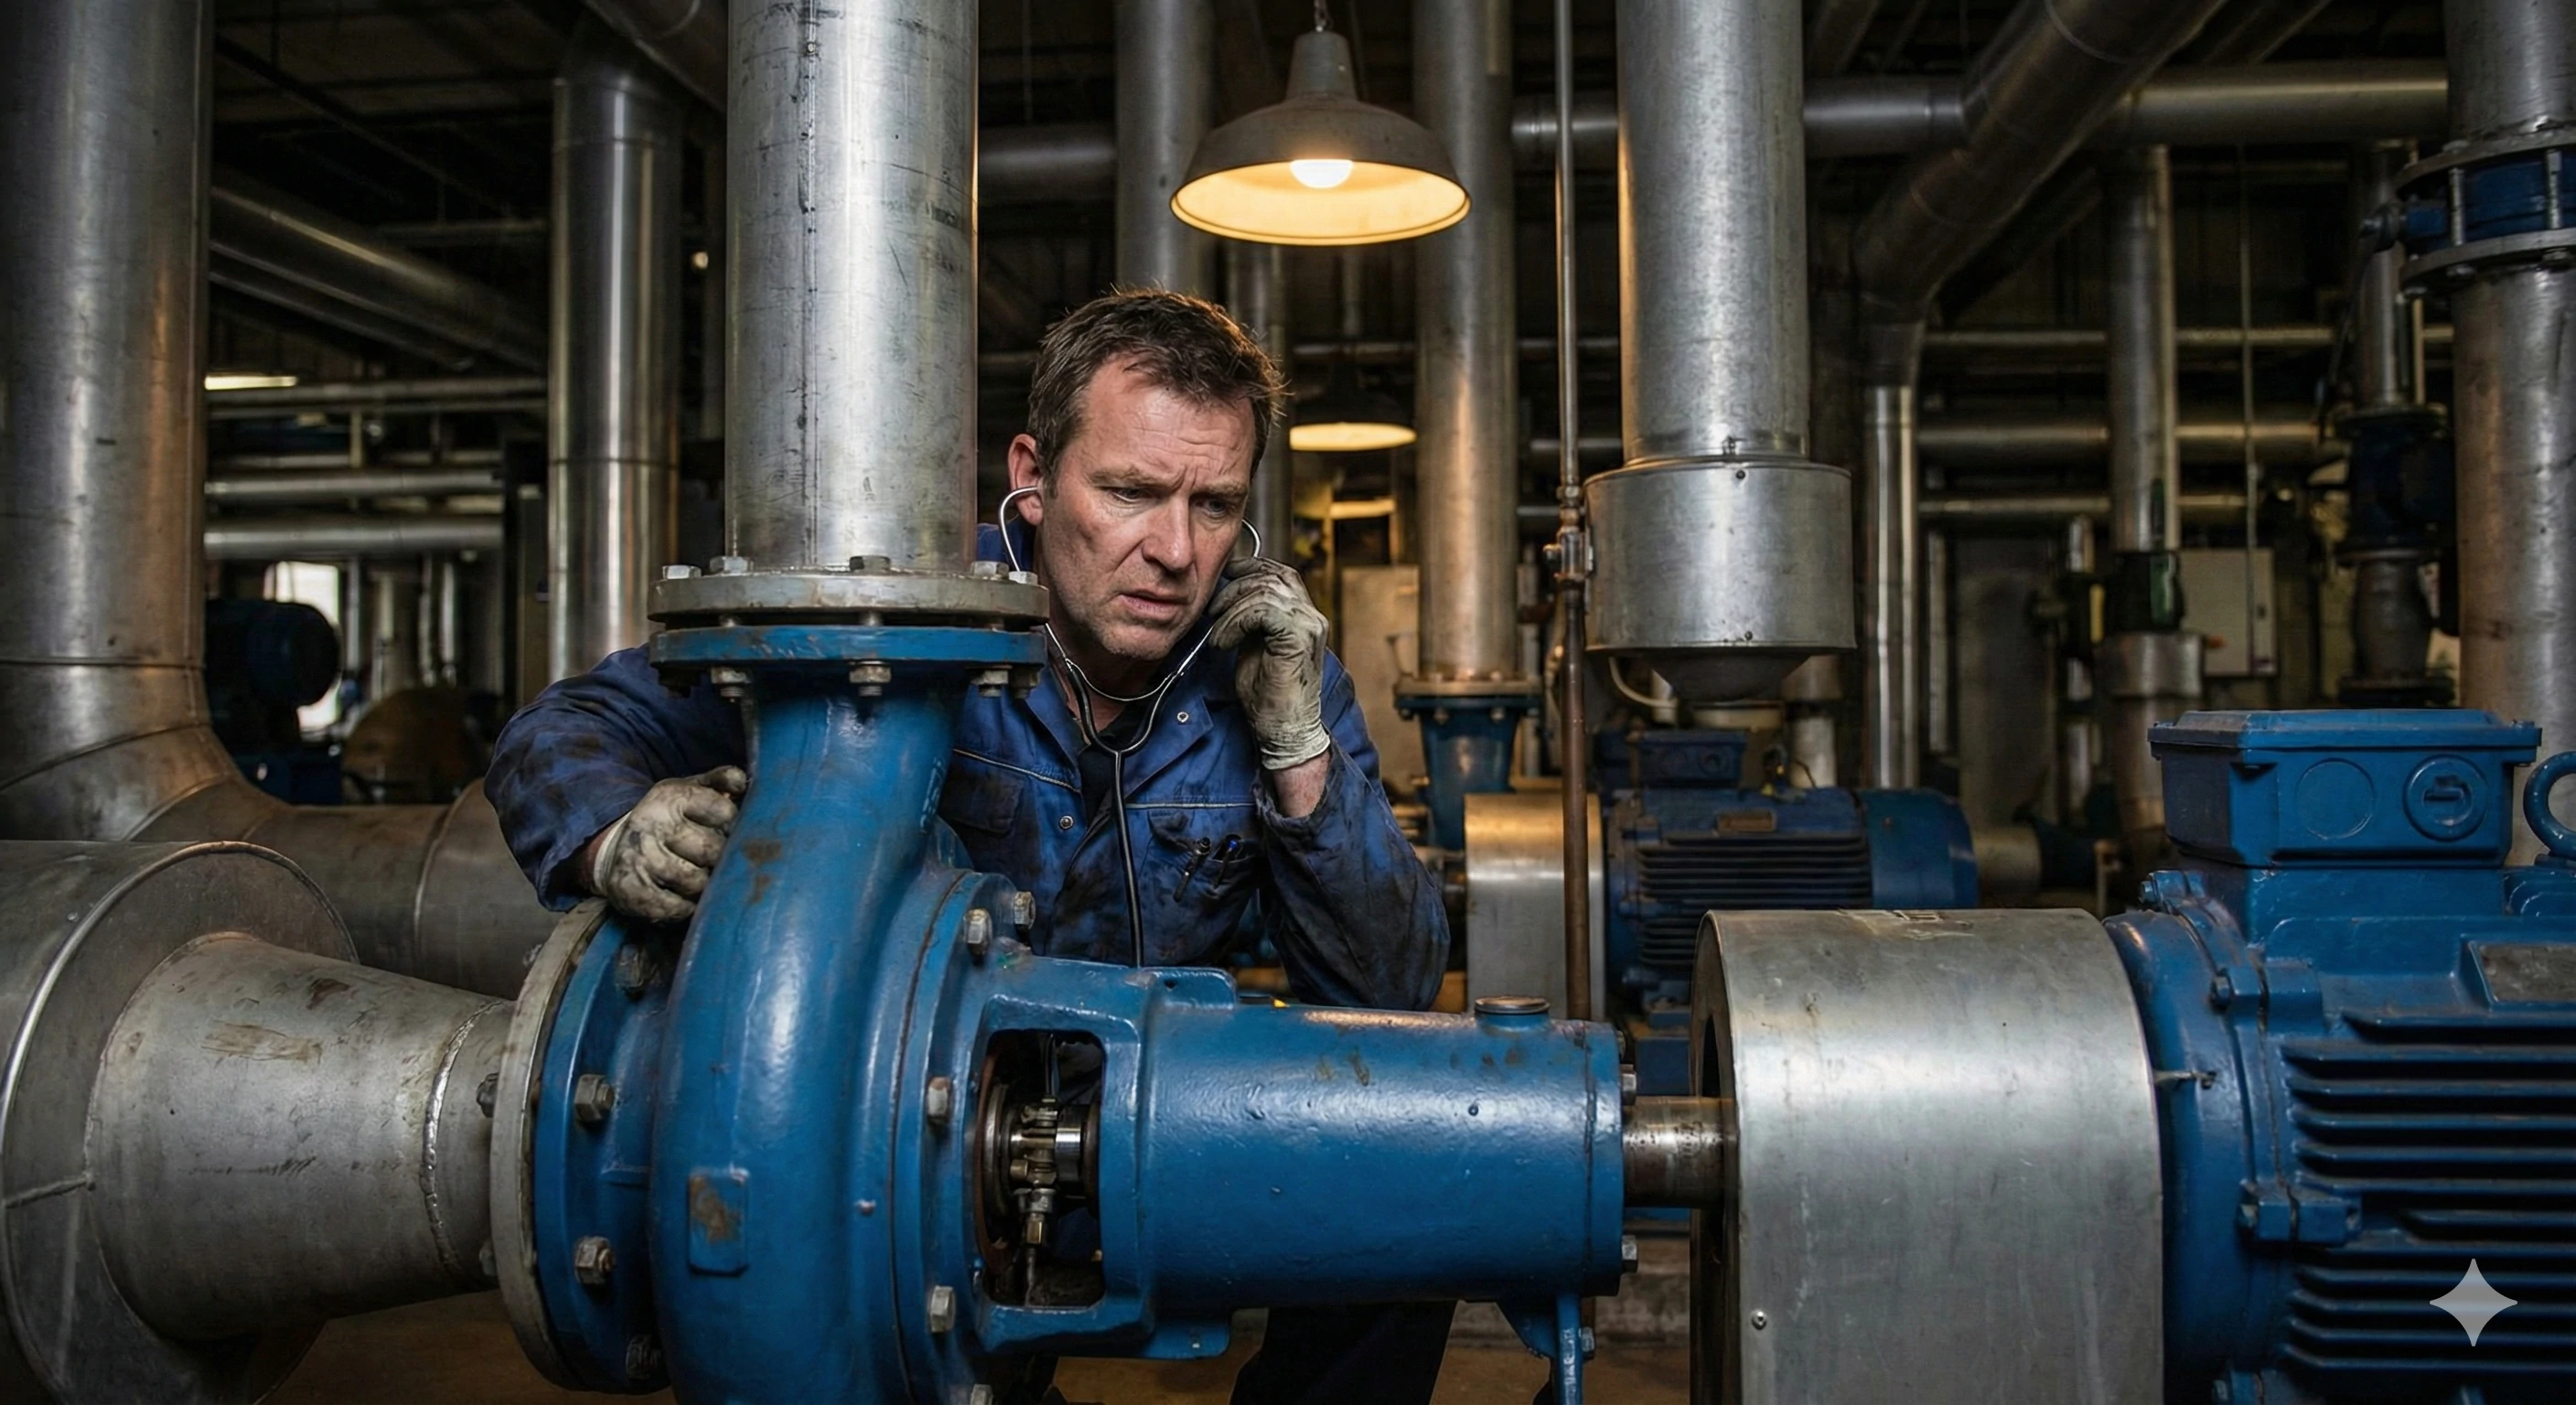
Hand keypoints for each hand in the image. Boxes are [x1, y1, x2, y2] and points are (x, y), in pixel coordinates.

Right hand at [585, 766, 747, 922]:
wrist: (613, 849)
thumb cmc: (667, 821)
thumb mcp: (687, 791)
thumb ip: (720, 781)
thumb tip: (744, 782)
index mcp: (669, 797)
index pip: (723, 811)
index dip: (733, 825)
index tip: (727, 831)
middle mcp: (651, 824)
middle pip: (713, 850)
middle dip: (721, 859)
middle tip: (716, 861)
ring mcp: (639, 859)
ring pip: (697, 882)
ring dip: (706, 885)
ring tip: (700, 878)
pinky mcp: (632, 892)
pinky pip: (678, 908)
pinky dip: (688, 907)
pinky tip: (683, 896)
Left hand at [1209, 556, 1330, 771]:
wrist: (1283, 730)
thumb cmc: (1267, 695)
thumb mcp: (1252, 647)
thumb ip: (1249, 620)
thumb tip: (1226, 596)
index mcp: (1304, 616)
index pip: (1281, 573)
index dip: (1251, 568)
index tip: (1224, 577)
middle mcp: (1312, 616)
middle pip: (1272, 576)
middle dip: (1235, 587)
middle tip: (1212, 611)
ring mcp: (1309, 625)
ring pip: (1264, 590)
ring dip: (1231, 609)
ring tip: (1217, 634)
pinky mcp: (1299, 638)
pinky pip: (1262, 610)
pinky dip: (1235, 623)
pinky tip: (1224, 643)